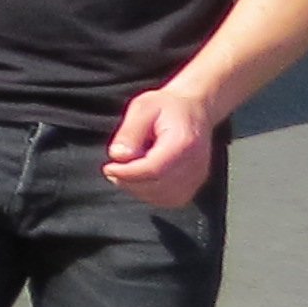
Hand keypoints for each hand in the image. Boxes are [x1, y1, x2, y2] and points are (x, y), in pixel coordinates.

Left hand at [104, 85, 214, 208]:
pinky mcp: (194, 184)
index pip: (154, 169)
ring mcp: (197, 176)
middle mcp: (195, 163)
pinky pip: (171, 199)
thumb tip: (118, 156)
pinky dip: (151, 194)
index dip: (128, 173)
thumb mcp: (142, 108)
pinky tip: (140, 179)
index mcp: (183, 143)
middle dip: (130, 182)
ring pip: (164, 197)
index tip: (109, 168)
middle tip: (113, 170)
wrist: (195, 109)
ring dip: (138, 189)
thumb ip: (129, 132)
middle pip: (158, 186)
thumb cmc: (166, 107)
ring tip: (125, 172)